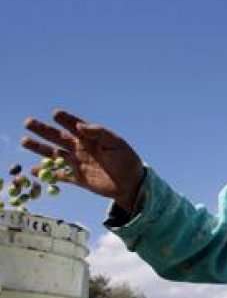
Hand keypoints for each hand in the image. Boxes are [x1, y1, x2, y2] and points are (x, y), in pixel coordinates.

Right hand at [21, 109, 144, 211]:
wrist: (132, 184)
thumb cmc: (127, 161)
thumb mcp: (117, 144)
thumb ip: (100, 132)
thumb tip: (80, 125)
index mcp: (91, 138)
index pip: (74, 125)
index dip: (65, 119)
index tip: (56, 114)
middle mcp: (81, 148)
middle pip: (58, 137)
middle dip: (43, 130)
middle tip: (28, 122)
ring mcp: (78, 163)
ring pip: (55, 154)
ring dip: (39, 148)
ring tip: (24, 141)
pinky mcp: (78, 178)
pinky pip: (60, 175)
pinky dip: (48, 174)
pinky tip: (32, 171)